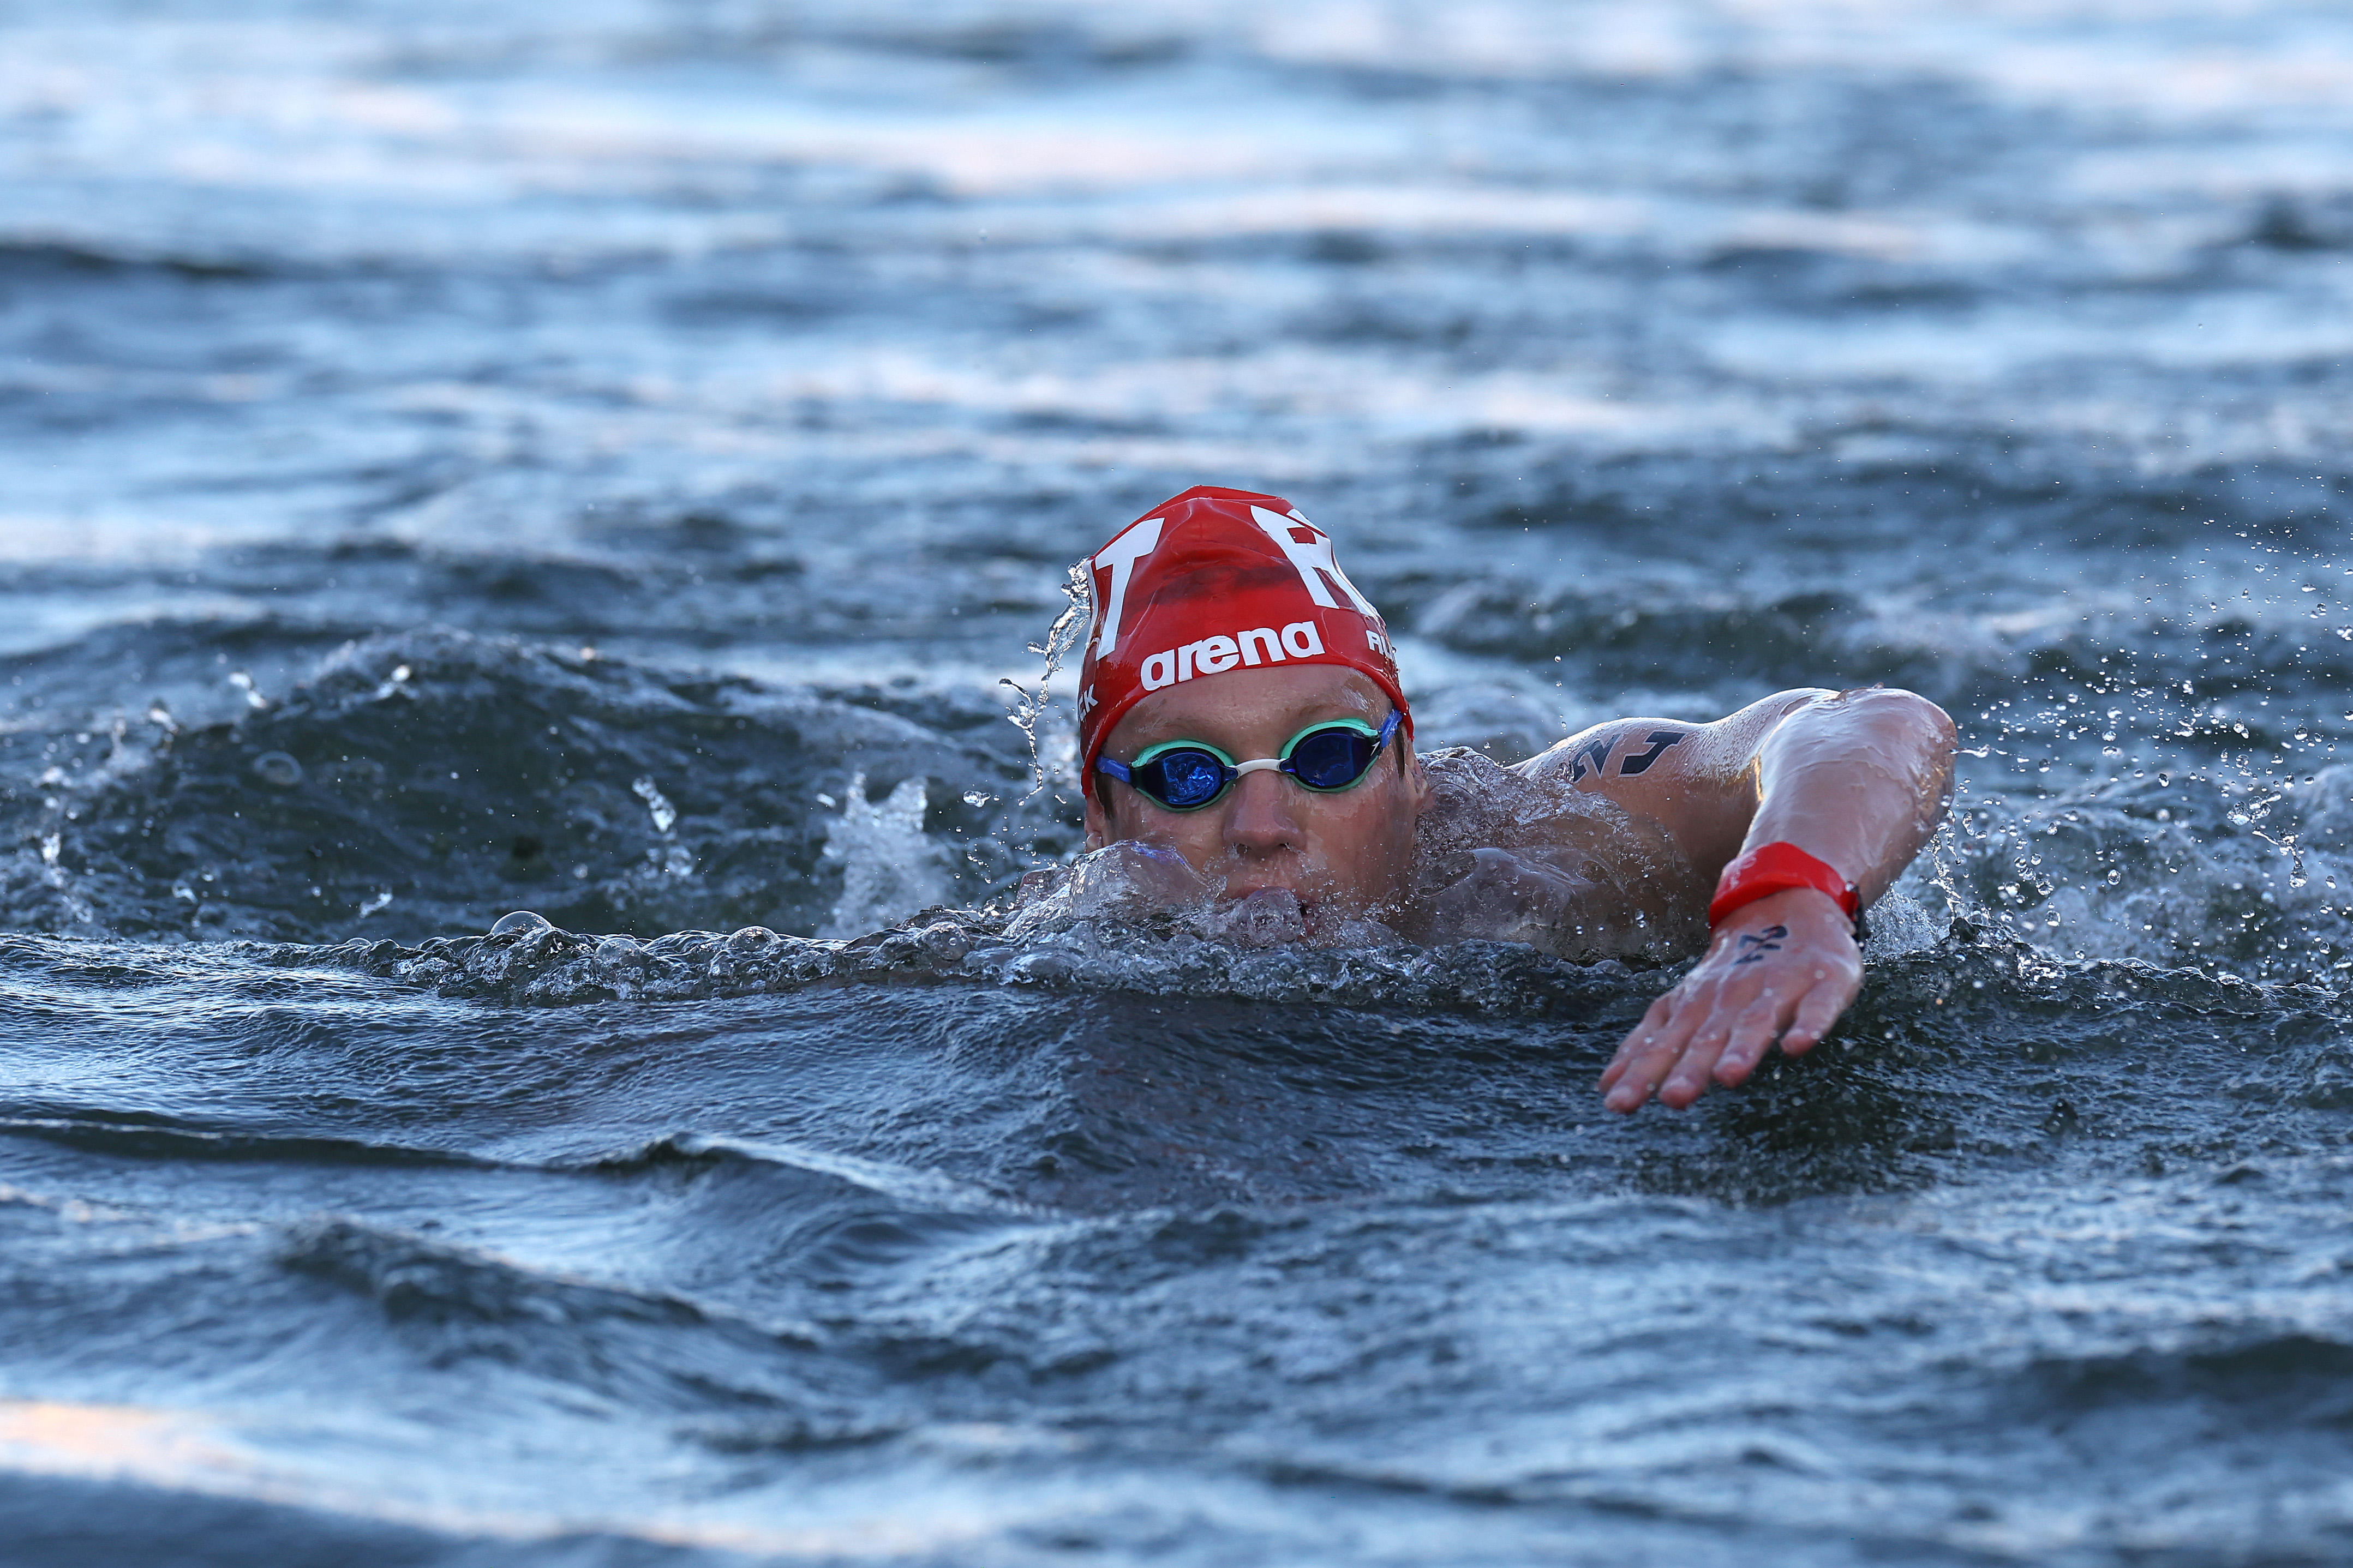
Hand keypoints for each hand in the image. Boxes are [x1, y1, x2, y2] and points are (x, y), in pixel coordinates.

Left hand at [1598, 887, 1862, 1112]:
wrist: (1786, 903)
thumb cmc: (1730, 972)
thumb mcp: (1685, 1004)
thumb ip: (1650, 1044)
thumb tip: (1605, 1087)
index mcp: (1694, 1006)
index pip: (1662, 1044)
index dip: (1641, 1072)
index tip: (1617, 1104)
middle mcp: (1730, 997)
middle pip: (1706, 1036)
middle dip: (1689, 1067)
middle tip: (1673, 1099)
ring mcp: (1776, 988)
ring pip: (1755, 1022)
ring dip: (1741, 1049)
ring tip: (1729, 1077)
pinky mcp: (1821, 983)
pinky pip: (1816, 1007)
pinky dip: (1807, 1025)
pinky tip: (1797, 1047)